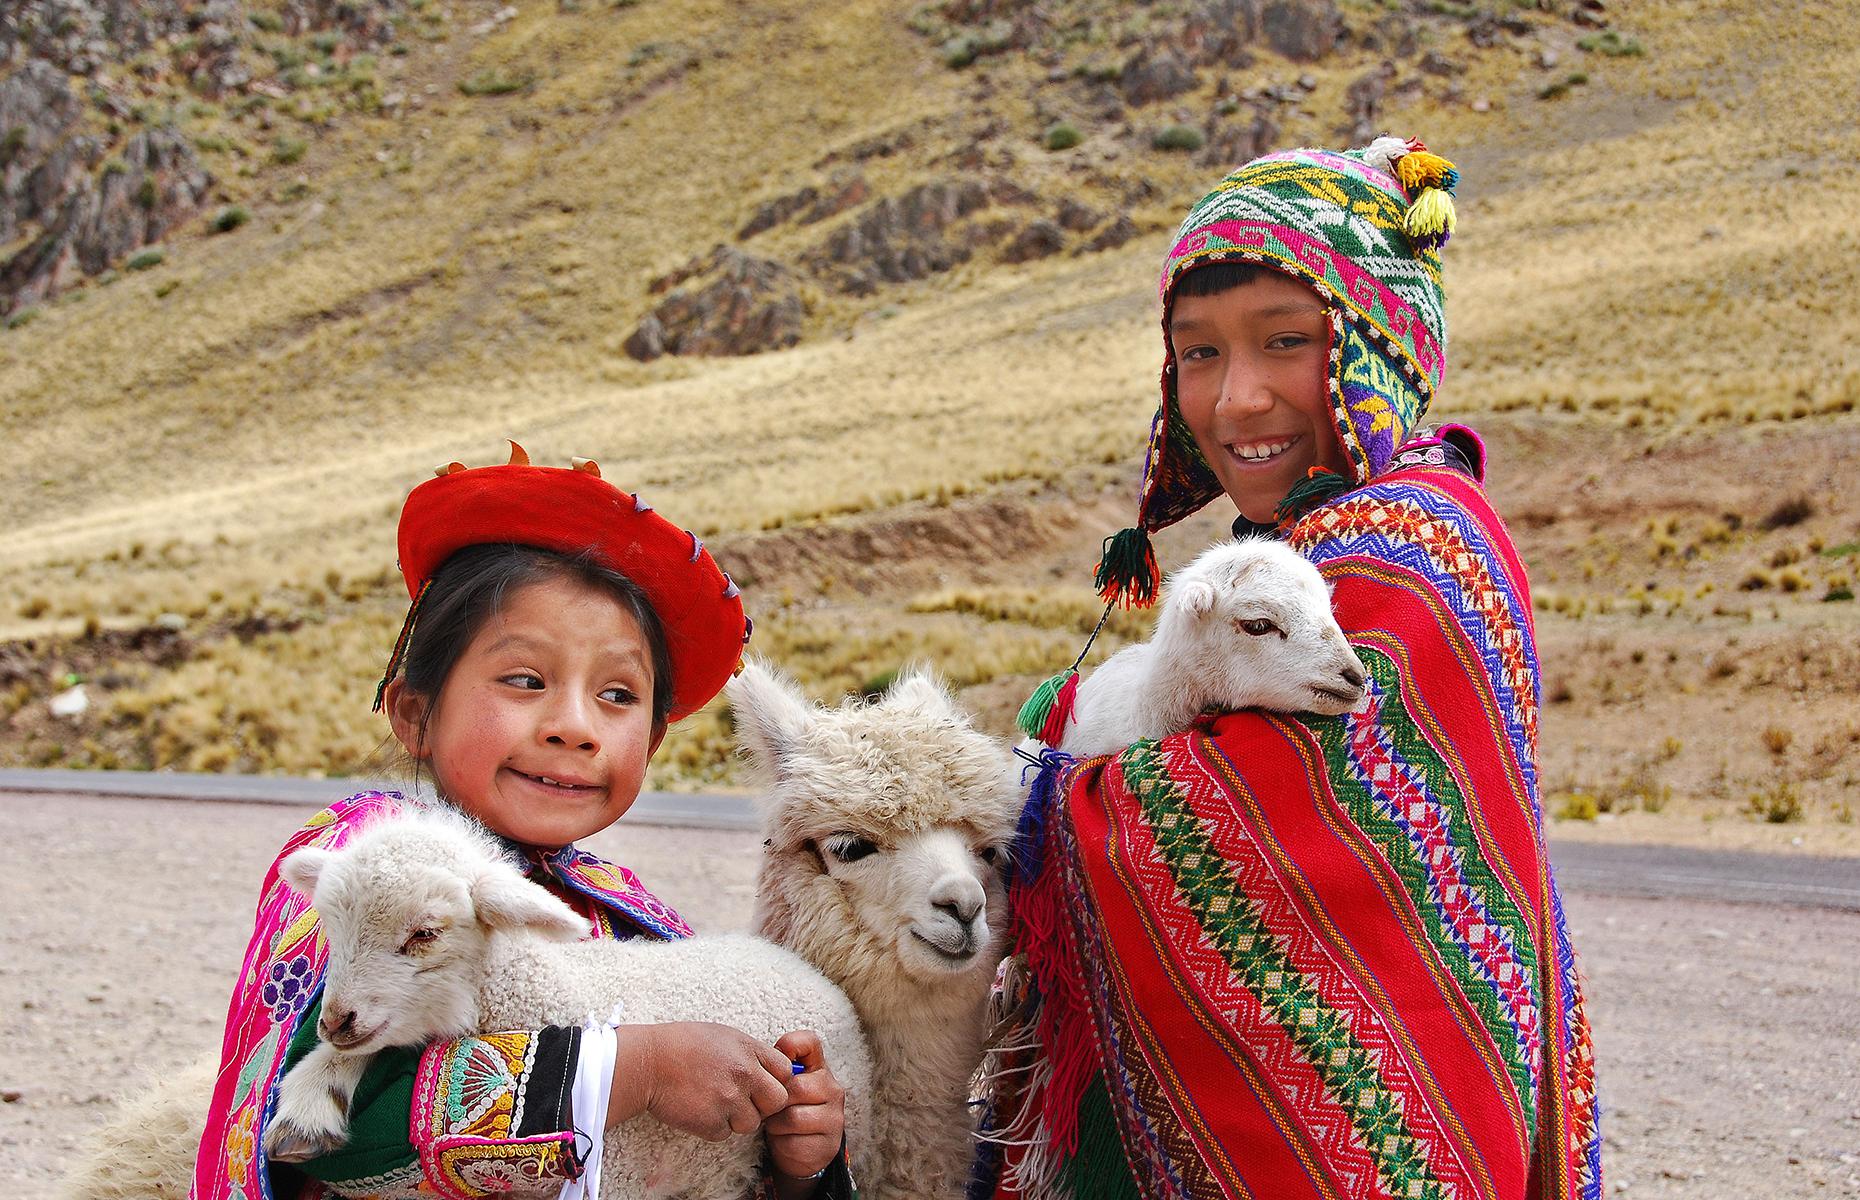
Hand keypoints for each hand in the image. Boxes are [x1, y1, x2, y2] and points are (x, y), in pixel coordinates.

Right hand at [608, 1022, 791, 1141]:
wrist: (647, 1063)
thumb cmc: (682, 1044)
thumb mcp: (723, 1035)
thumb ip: (751, 1052)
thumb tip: (773, 1069)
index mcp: (748, 1049)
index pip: (785, 1071)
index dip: (776, 1079)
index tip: (762, 1082)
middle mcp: (744, 1074)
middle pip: (777, 1100)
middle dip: (765, 1103)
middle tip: (745, 1099)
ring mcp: (728, 1100)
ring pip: (752, 1122)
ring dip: (737, 1117)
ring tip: (716, 1102)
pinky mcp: (711, 1123)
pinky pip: (725, 1133)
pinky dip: (714, 1126)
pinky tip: (700, 1109)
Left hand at [765, 1030, 845, 1187]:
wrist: (803, 1152)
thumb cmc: (789, 1113)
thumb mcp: (784, 1088)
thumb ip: (777, 1071)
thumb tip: (761, 1059)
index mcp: (820, 1069)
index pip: (809, 1042)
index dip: (790, 1044)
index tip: (777, 1060)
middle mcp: (833, 1090)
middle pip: (796, 1087)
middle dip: (775, 1102)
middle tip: (770, 1109)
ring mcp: (834, 1118)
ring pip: (793, 1117)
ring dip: (776, 1125)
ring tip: (777, 1125)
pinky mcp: (828, 1144)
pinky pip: (794, 1143)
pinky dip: (783, 1144)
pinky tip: (785, 1140)